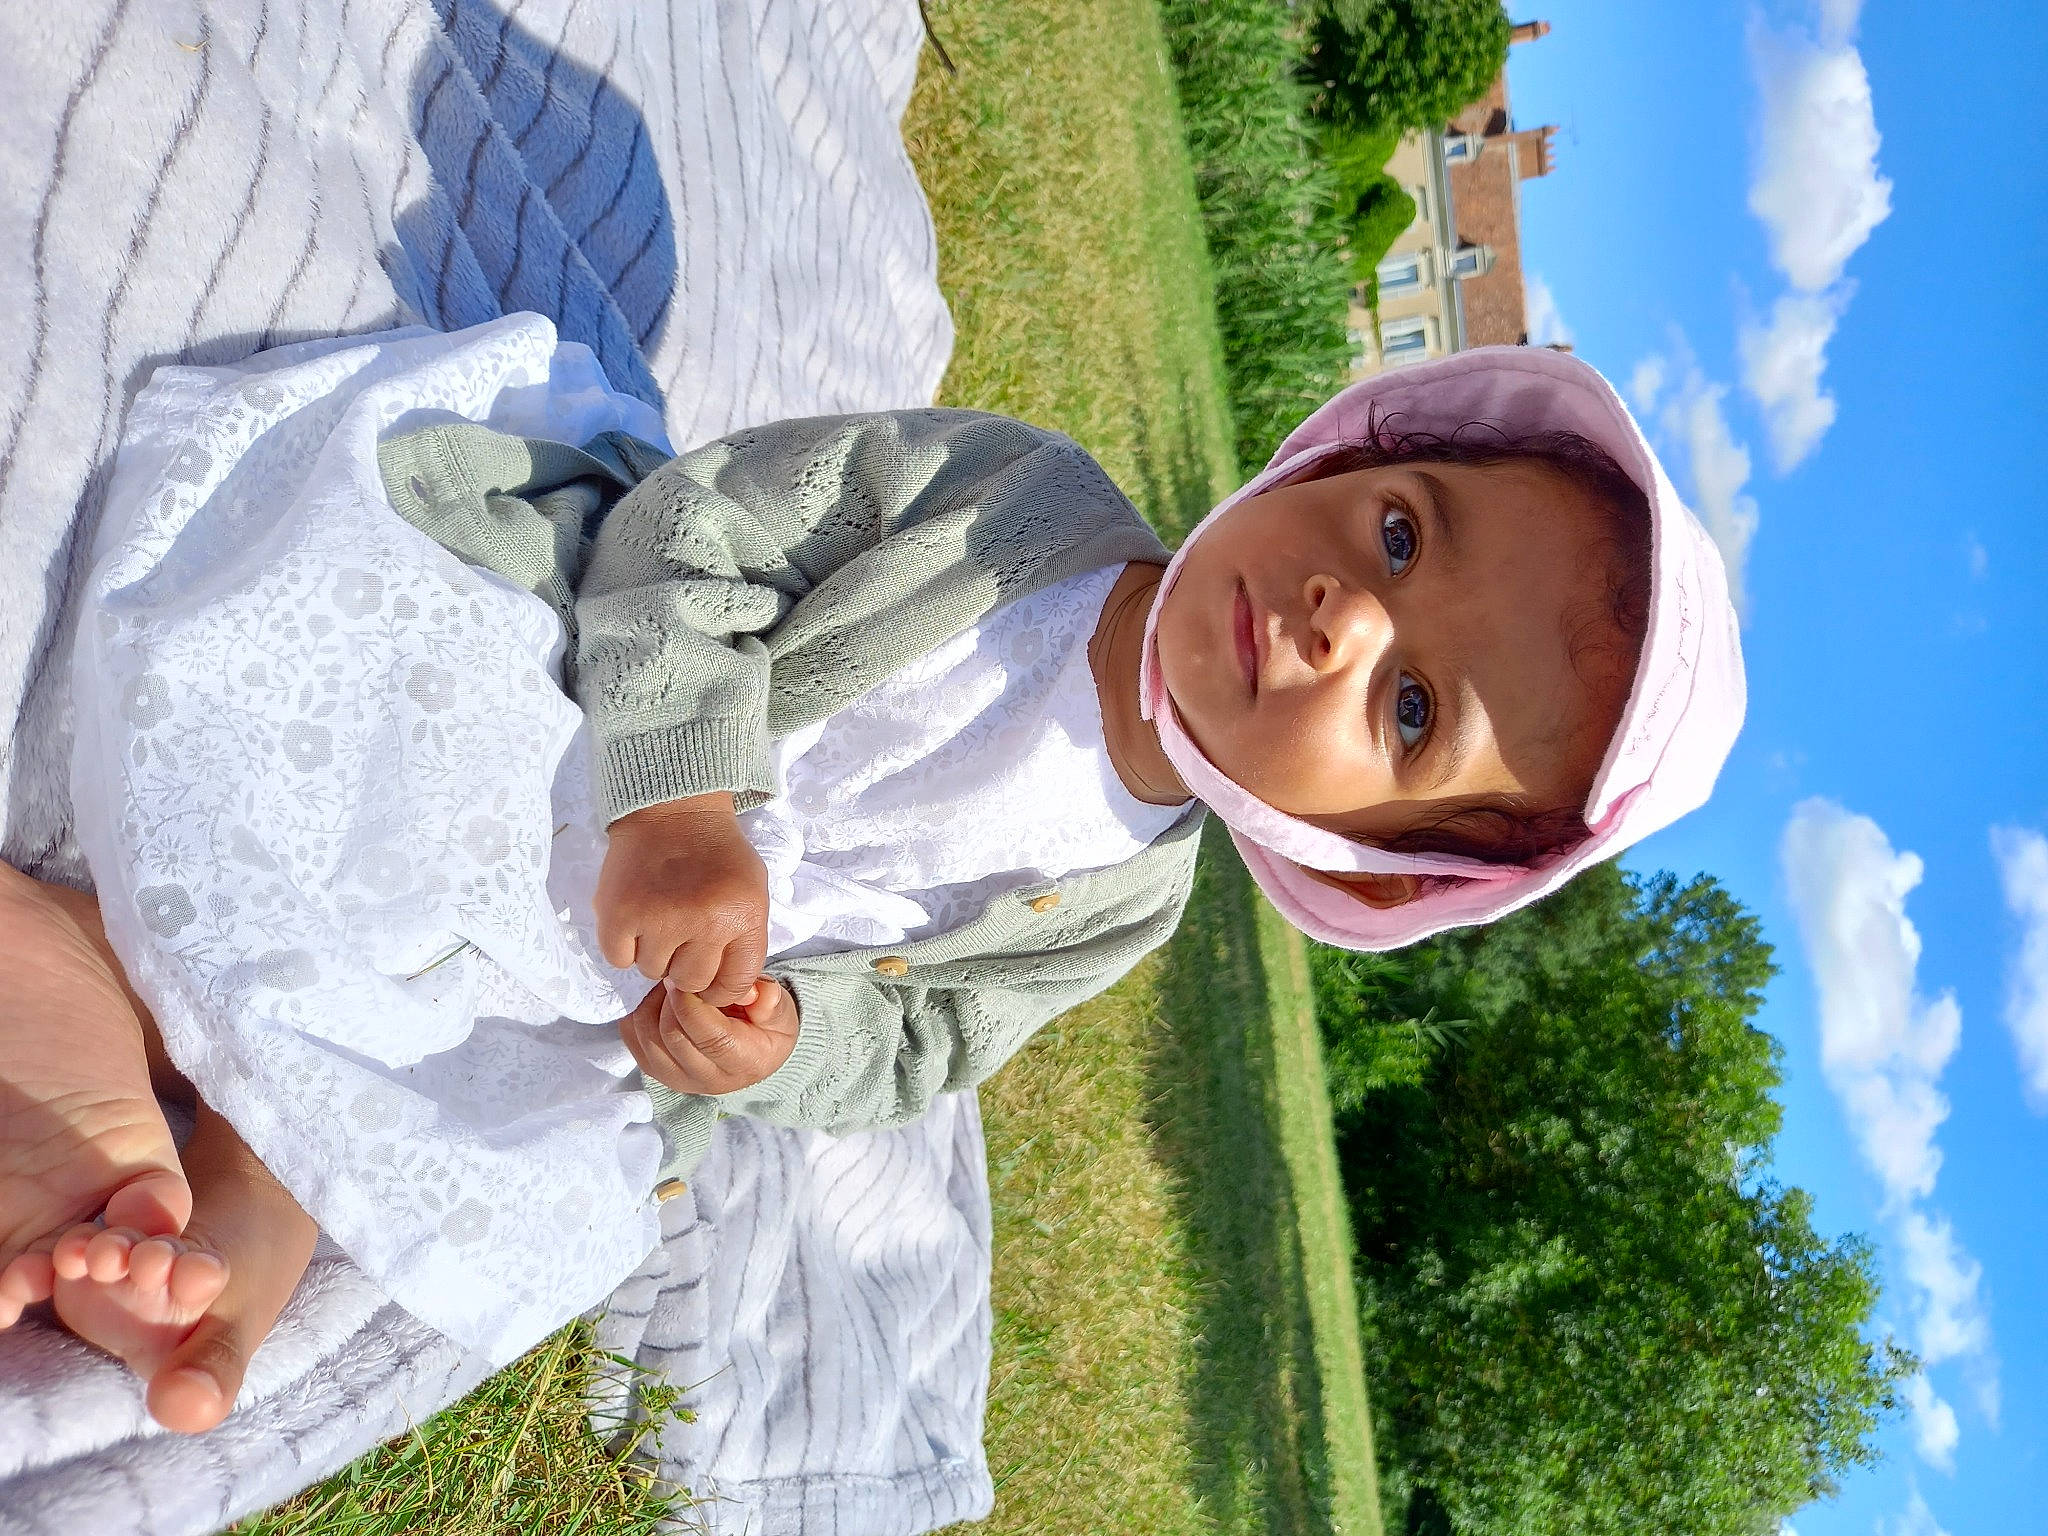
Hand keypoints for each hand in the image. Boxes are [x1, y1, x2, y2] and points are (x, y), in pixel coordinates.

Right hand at [595, 793, 767, 1007]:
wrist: (672, 808)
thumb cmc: (717, 854)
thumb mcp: (752, 893)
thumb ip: (747, 943)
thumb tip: (735, 996)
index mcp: (742, 916)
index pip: (734, 985)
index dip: (721, 987)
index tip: (711, 974)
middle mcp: (703, 922)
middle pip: (690, 982)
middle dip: (686, 965)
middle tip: (682, 933)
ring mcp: (658, 919)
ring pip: (653, 971)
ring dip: (655, 951)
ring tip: (660, 915)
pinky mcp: (619, 914)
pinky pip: (620, 959)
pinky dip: (625, 944)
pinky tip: (636, 915)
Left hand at [621, 977, 800, 1095]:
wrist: (755, 1054)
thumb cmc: (767, 1027)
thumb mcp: (780, 1010)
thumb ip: (770, 1000)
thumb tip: (755, 992)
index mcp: (743, 1063)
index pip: (710, 1037)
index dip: (693, 1003)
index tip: (689, 976)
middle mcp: (707, 1079)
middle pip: (672, 1036)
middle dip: (670, 998)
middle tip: (679, 975)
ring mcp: (678, 1079)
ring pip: (647, 1038)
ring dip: (652, 1004)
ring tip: (670, 986)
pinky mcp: (656, 1071)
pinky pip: (632, 1039)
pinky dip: (638, 1014)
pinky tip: (658, 1000)